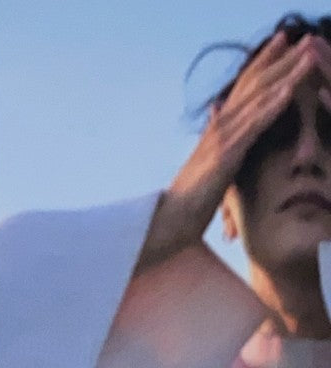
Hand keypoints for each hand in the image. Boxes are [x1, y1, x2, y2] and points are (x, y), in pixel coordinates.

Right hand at [140, 32, 330, 267]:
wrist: (169, 220)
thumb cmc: (189, 199)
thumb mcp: (206, 160)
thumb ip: (215, 135)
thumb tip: (216, 111)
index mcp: (217, 128)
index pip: (243, 87)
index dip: (262, 62)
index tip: (281, 41)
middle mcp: (219, 127)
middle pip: (252, 85)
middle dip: (279, 59)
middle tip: (303, 36)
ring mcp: (222, 140)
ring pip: (258, 100)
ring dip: (285, 76)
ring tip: (308, 55)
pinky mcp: (226, 156)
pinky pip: (254, 126)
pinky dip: (273, 107)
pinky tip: (289, 91)